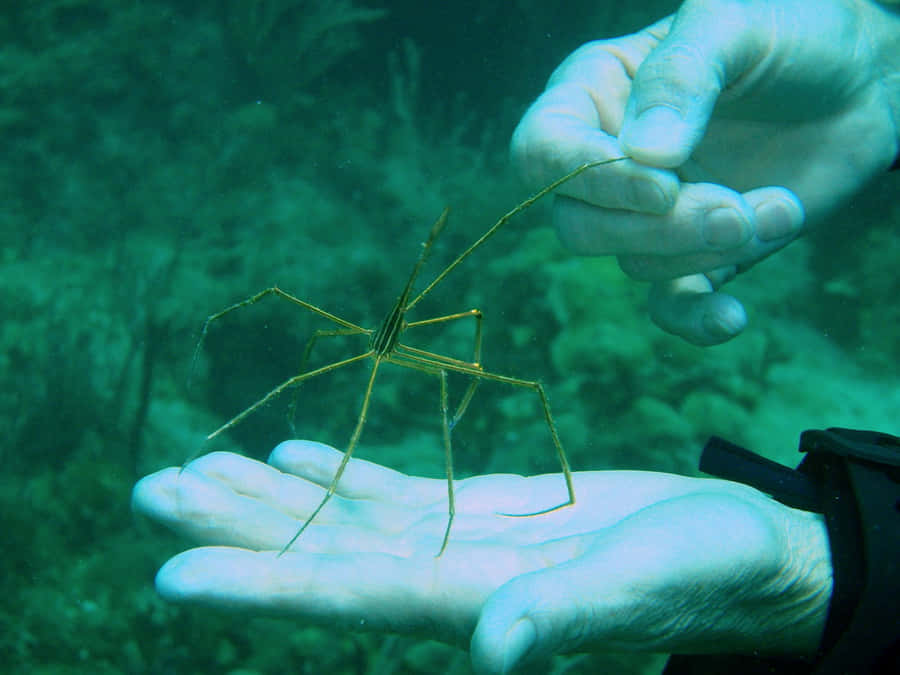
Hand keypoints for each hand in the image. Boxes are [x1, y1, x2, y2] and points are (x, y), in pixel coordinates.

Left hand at [133, 440, 832, 673]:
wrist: (738, 552)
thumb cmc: (709, 570)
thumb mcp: (647, 584)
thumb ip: (568, 613)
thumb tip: (491, 648)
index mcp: (477, 600)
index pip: (349, 595)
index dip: (262, 584)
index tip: (172, 572)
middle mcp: (451, 575)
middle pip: (324, 550)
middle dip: (236, 525)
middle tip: (154, 489)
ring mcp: (463, 539)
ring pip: (346, 516)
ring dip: (270, 495)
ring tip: (196, 468)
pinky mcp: (488, 508)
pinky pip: (396, 490)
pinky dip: (340, 475)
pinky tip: (291, 457)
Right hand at [512, 0, 899, 344]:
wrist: (862, 82)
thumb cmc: (791, 32)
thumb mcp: (733, 20)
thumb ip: (682, 77)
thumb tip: (645, 158)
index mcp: (595, 93)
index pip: (544, 151)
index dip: (590, 180)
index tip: (664, 186)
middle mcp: (609, 161)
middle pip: (579, 225)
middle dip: (659, 230)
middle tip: (735, 209)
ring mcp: (649, 214)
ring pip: (634, 263)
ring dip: (709, 249)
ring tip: (782, 207)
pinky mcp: (695, 254)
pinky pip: (672, 303)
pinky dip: (696, 319)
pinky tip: (733, 318)